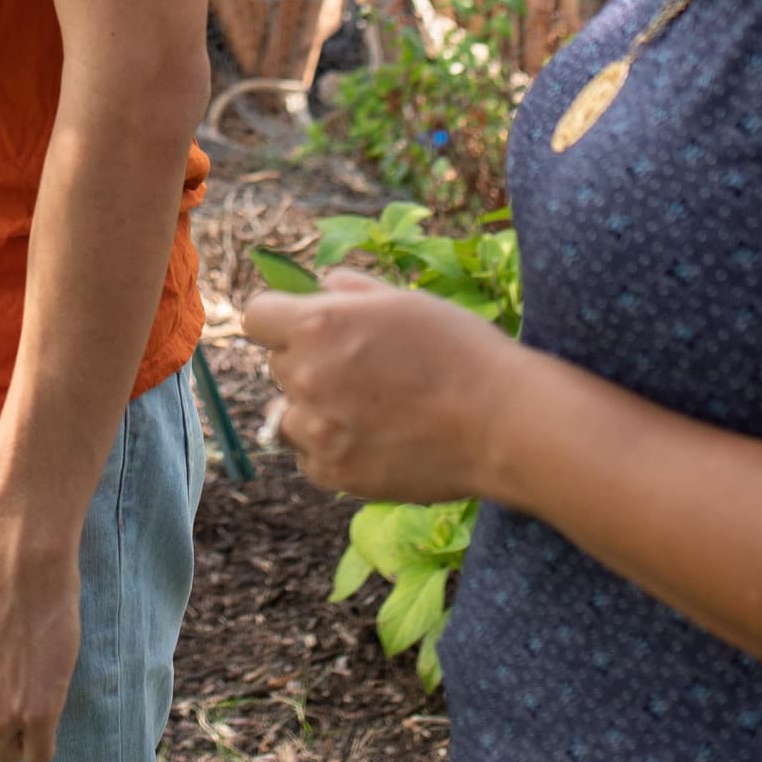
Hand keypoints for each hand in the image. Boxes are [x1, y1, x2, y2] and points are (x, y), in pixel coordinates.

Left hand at [240, 268, 520, 505]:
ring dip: (314, 409)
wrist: (504, 423)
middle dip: (307, 361)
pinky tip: (374, 439)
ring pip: (287, 414)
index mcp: (318, 326)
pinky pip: (308, 458)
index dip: (280, 318)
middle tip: (362, 368)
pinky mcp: (336, 475)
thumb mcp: (404, 300)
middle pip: (277, 364)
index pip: (257, 317)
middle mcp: (306, 377)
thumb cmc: (461, 352)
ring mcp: (319, 432)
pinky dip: (330, 449)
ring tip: (369, 409)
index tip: (304, 326)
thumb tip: (320, 286)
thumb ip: (350, 289)